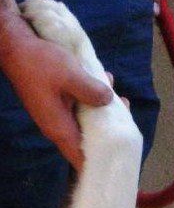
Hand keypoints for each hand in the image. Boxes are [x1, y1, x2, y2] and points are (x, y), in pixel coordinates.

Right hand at [0, 12, 111, 168]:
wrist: (12, 44)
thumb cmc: (39, 62)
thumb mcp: (71, 75)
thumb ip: (93, 91)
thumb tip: (110, 100)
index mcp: (61, 130)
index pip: (82, 160)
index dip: (101, 163)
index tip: (120, 158)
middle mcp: (58, 128)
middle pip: (89, 140)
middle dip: (110, 131)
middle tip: (127, 115)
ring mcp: (57, 115)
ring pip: (86, 122)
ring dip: (103, 112)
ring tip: (121, 98)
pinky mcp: (57, 103)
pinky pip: (79, 108)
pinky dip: (92, 99)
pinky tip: (105, 83)